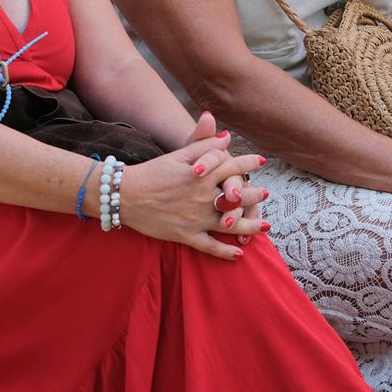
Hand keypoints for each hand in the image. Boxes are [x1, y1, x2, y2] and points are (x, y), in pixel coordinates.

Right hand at [118, 134, 268, 258]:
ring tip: (265, 225)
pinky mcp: (186, 235)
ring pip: (230, 223)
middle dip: (254, 195)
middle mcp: (203, 197)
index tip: (261, 161)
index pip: (233, 166)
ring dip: (250, 224)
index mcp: (203, 174)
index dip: (248, 163)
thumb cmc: (153, 171)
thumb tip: (227, 136)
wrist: (125, 195)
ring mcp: (196, 218)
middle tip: (265, 194)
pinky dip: (224, 252)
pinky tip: (238, 254)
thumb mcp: (179, 154)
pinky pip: (210, 246)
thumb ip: (205, 145)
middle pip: (237, 196)